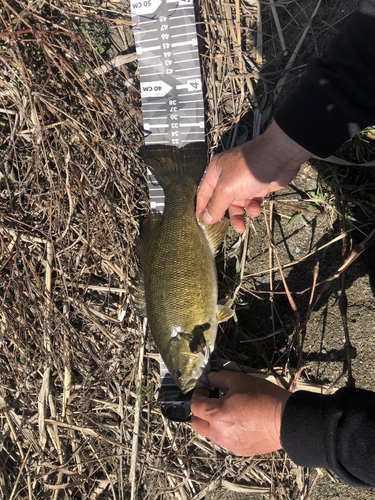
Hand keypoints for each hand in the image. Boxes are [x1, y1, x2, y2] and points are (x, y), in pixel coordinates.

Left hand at [191, 370, 290, 455]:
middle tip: (208, 400)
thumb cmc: (265, 398)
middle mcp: (219, 432)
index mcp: (217, 414)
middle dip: (198, 411)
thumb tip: (209, 377)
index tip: (204, 387)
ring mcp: (229, 444)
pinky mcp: (239, 450)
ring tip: (225, 411)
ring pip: (209, 434)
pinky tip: (237, 421)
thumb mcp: (240, 380)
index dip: (197, 394)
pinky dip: (224, 431)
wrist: (287, 421)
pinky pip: (224, 441)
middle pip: (196, 424)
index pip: (195, 405)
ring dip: (210, 422)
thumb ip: (220, 378)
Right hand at [196, 121, 310, 232]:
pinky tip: (256, 209)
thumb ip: (216, 205)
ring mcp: (243, 182)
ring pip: (237, 204)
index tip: (200, 222)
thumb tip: (206, 220)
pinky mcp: (257, 187)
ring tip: (242, 228)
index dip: (201, 208)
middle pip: (221, 201)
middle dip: (223, 215)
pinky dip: (252, 208)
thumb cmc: (248, 170)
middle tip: (222, 229)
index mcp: (215, 172)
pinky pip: (251, 202)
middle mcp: (227, 177)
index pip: (204, 193)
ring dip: (239, 216)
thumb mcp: (227, 189)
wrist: (279, 158)